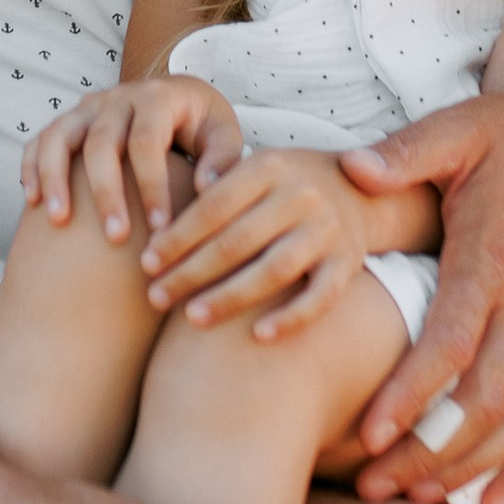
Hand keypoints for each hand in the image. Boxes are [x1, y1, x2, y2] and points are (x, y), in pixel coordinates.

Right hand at [22, 72, 242, 243]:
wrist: (176, 94)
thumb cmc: (202, 125)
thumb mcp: (223, 134)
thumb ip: (222, 160)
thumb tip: (208, 189)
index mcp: (157, 98)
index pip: (148, 142)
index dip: (152, 185)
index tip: (160, 229)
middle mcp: (116, 98)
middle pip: (101, 142)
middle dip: (105, 192)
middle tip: (116, 237)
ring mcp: (87, 108)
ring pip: (59, 137)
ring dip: (55, 177)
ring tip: (58, 220)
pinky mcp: (69, 121)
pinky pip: (41, 140)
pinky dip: (32, 167)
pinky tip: (33, 202)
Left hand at [138, 142, 368, 337]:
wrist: (358, 188)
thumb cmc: (281, 187)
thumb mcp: (251, 173)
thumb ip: (212, 195)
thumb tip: (153, 239)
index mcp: (268, 167)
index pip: (213, 205)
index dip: (177, 237)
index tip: (145, 264)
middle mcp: (301, 195)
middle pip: (238, 241)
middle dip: (191, 272)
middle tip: (154, 297)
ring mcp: (327, 230)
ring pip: (273, 270)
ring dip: (229, 297)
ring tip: (191, 318)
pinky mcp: (349, 262)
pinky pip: (320, 297)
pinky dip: (290, 318)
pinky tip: (258, 337)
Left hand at [339, 82, 503, 503]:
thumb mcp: (458, 129)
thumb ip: (405, 154)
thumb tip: (352, 169)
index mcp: (494, 262)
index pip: (452, 345)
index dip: (411, 395)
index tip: (368, 433)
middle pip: (483, 403)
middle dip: (426, 452)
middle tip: (372, 485)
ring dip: (470, 468)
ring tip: (413, 497)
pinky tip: (495, 501)